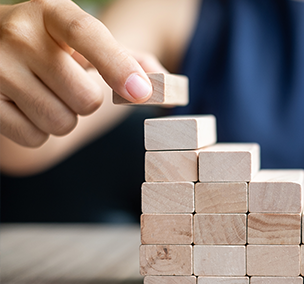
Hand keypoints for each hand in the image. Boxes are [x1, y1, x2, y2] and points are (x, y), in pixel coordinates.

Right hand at [0, 0, 156, 146]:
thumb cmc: (53, 49)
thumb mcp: (87, 43)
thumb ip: (131, 59)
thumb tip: (171, 89)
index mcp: (51, 12)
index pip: (86, 34)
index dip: (117, 65)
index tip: (141, 92)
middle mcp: (19, 32)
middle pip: (86, 98)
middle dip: (87, 102)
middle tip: (67, 86)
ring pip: (61, 122)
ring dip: (63, 119)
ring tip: (45, 95)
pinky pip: (33, 137)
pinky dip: (38, 132)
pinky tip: (25, 107)